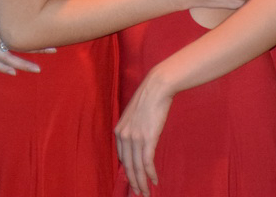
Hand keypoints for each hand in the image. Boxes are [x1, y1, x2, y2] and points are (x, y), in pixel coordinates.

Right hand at [0, 0, 50, 74]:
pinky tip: (13, 72)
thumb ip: (8, 4)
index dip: (35, 36)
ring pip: (6, 58)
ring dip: (22, 64)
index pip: (19, 33)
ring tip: (37, 69)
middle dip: (36, 49)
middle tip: (53, 50)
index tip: (50, 37)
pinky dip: (2, 68)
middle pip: (16, 46)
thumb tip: (30, 4)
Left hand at [115, 73, 172, 196]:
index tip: (133, 181)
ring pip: (137, 167)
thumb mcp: (134, 117)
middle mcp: (124, 136)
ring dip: (142, 182)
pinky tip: (154, 181)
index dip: (128, 172)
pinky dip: (150, 174)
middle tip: (138, 193)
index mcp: (119, 131)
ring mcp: (135, 138)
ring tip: (145, 192)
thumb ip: (133, 131)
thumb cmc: (148, 100)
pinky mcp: (147, 138)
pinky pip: (147, 162)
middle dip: (133, 182)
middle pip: (127, 166)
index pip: (122, 158)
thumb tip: (138, 144)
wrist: (156, 88)